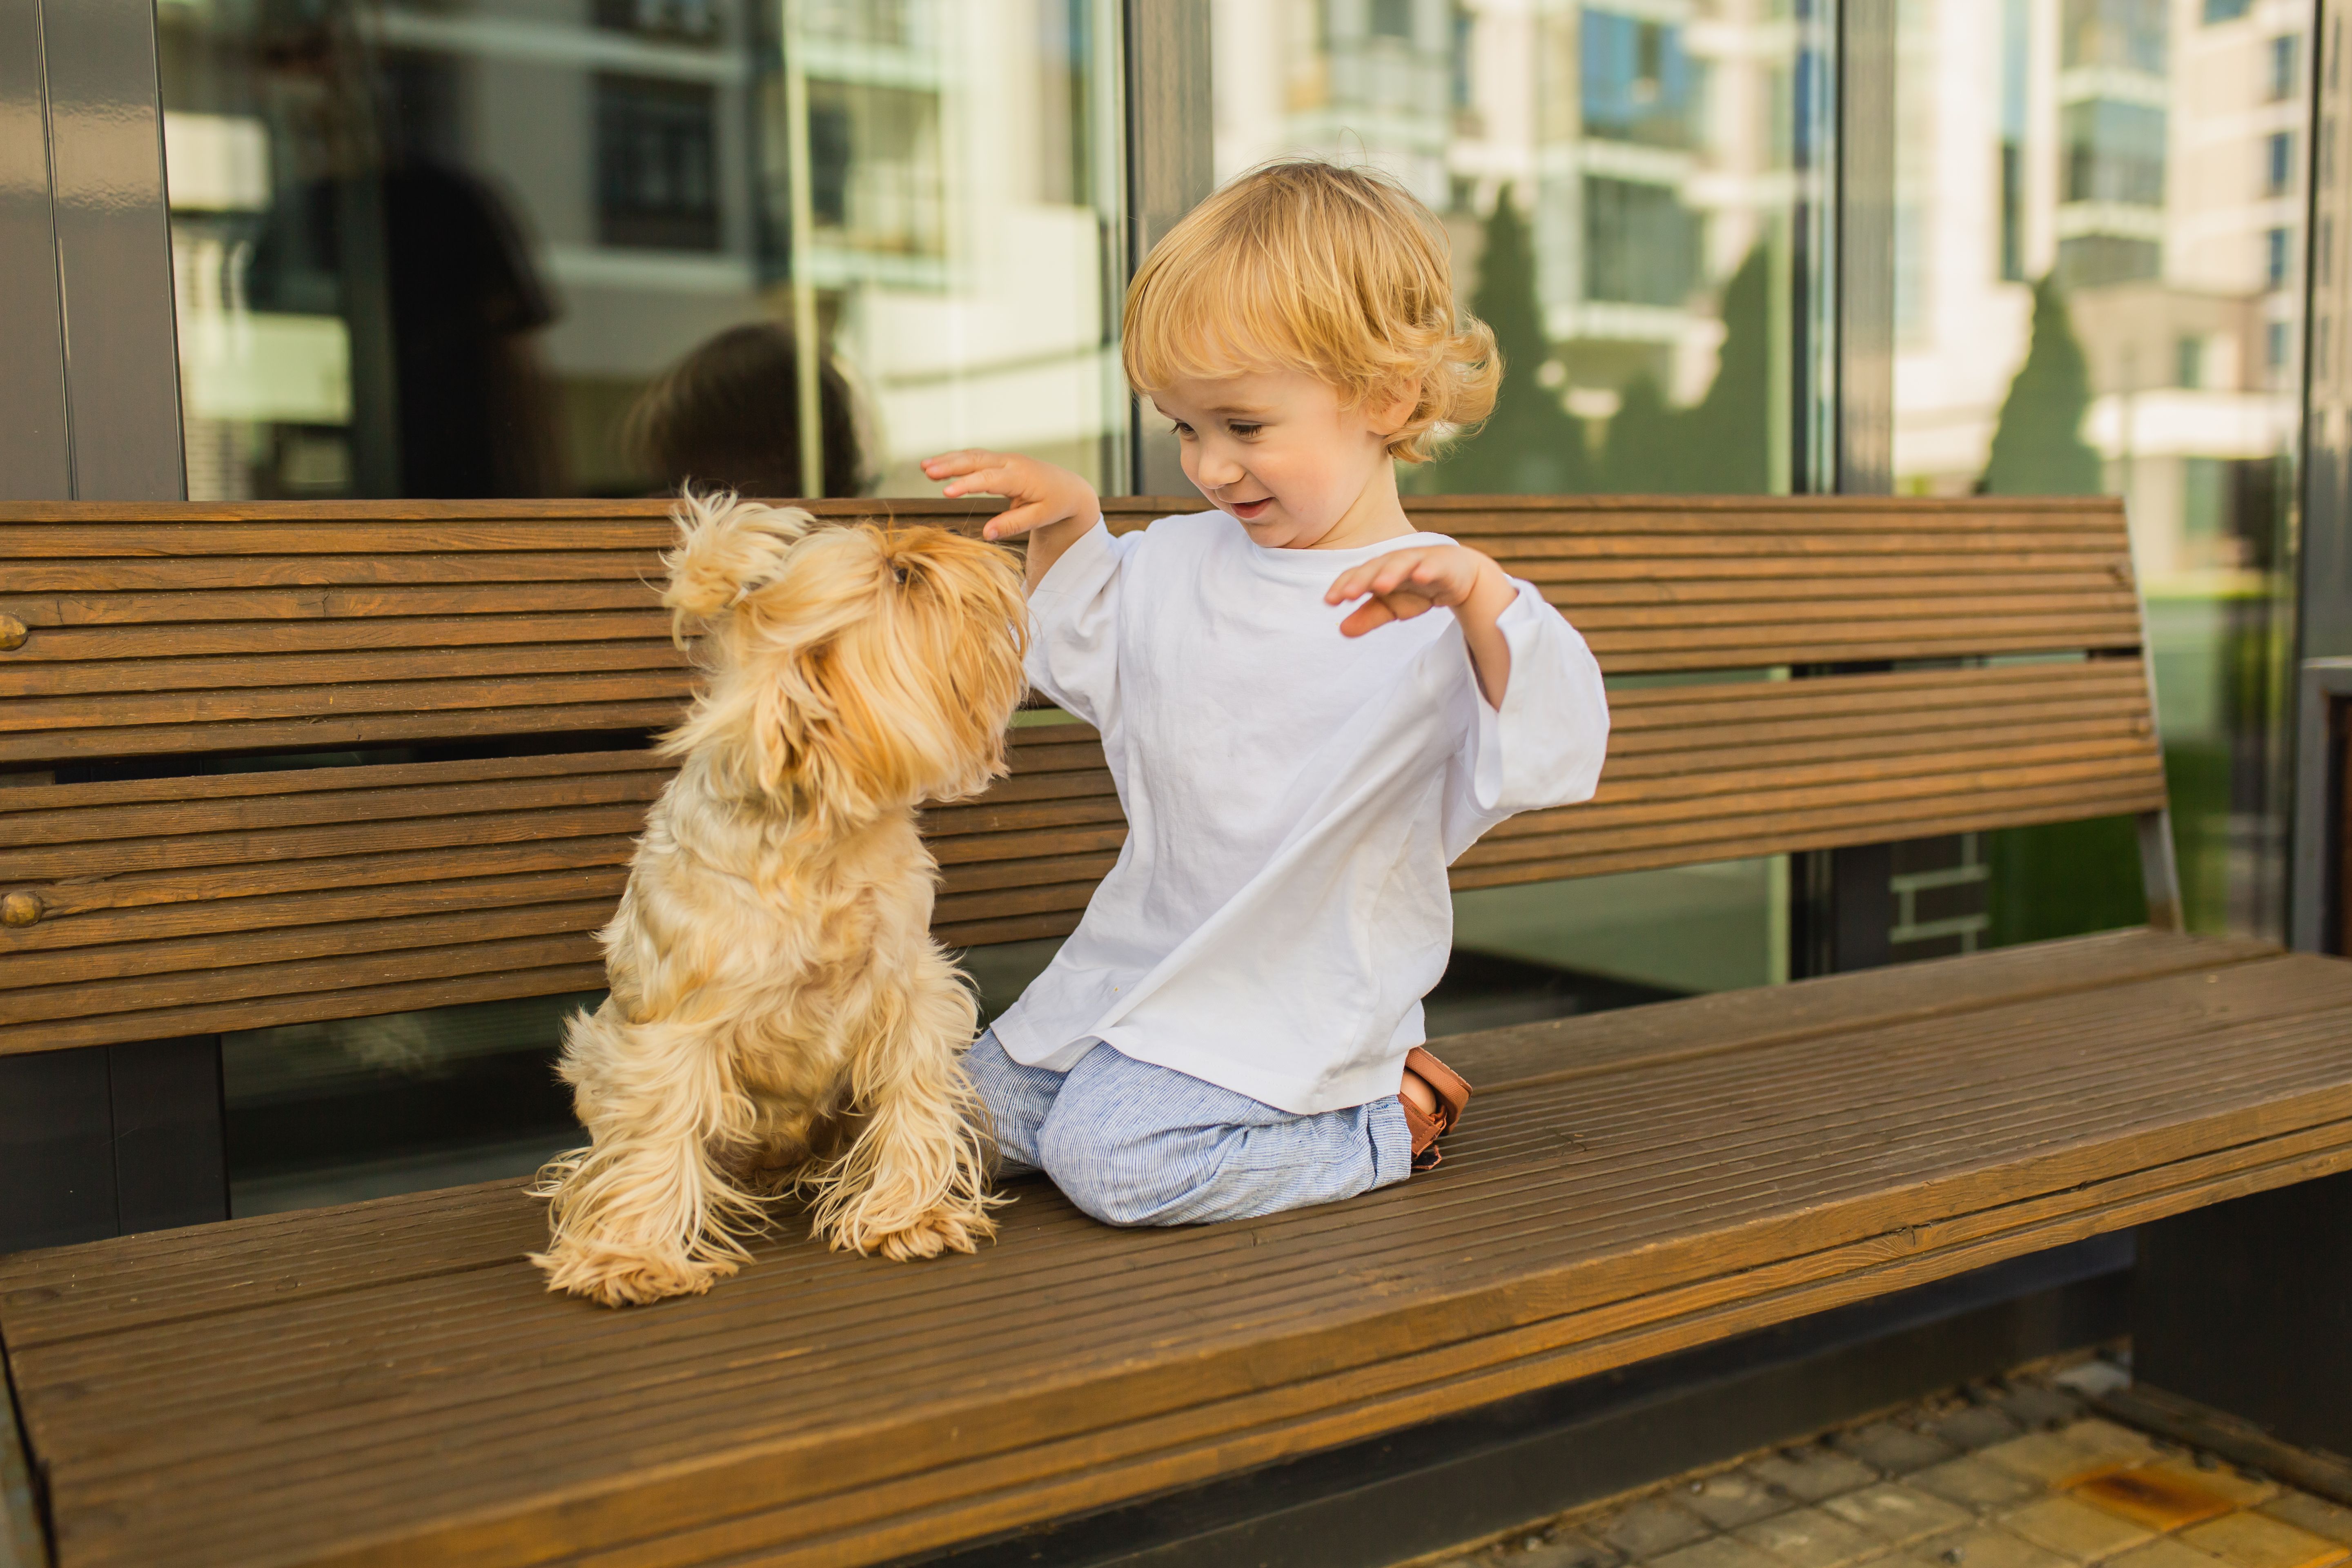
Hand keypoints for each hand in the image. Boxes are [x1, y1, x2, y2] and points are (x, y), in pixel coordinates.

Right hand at [921, 449, 1098, 543]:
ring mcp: (1004, 459)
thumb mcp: (1039, 518)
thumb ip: (1013, 525)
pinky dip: (956, 460)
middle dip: (950, 465)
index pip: (989, 479)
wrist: (1069, 487)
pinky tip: (938, 465)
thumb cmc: (1055, 505)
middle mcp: (1010, 463)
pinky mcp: (1000, 461)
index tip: (946, 493)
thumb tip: (986, 534)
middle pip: (975, 460)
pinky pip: (975, 457)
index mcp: (1020, 476)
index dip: (967, 485)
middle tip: (927, 471)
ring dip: (948, 460)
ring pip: (972, 456)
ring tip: (924, 467)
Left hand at [1326, 544, 1519, 704]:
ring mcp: (1418, 560)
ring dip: (1391, 573)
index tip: (1329, 601)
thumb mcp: (1391, 607)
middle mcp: (1395, 562)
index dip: (1343, 586)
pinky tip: (1421, 576)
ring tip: (1380, 586)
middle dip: (1361, 580)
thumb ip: (1368, 617)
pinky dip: (1427, 569)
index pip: (1356, 576)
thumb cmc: (1416, 588)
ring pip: (1402, 564)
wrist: (1456, 574)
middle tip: (1348, 595)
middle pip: (1375, 568)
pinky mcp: (1442, 564)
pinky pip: (1433, 566)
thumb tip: (1341, 630)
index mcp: (1379, 571)